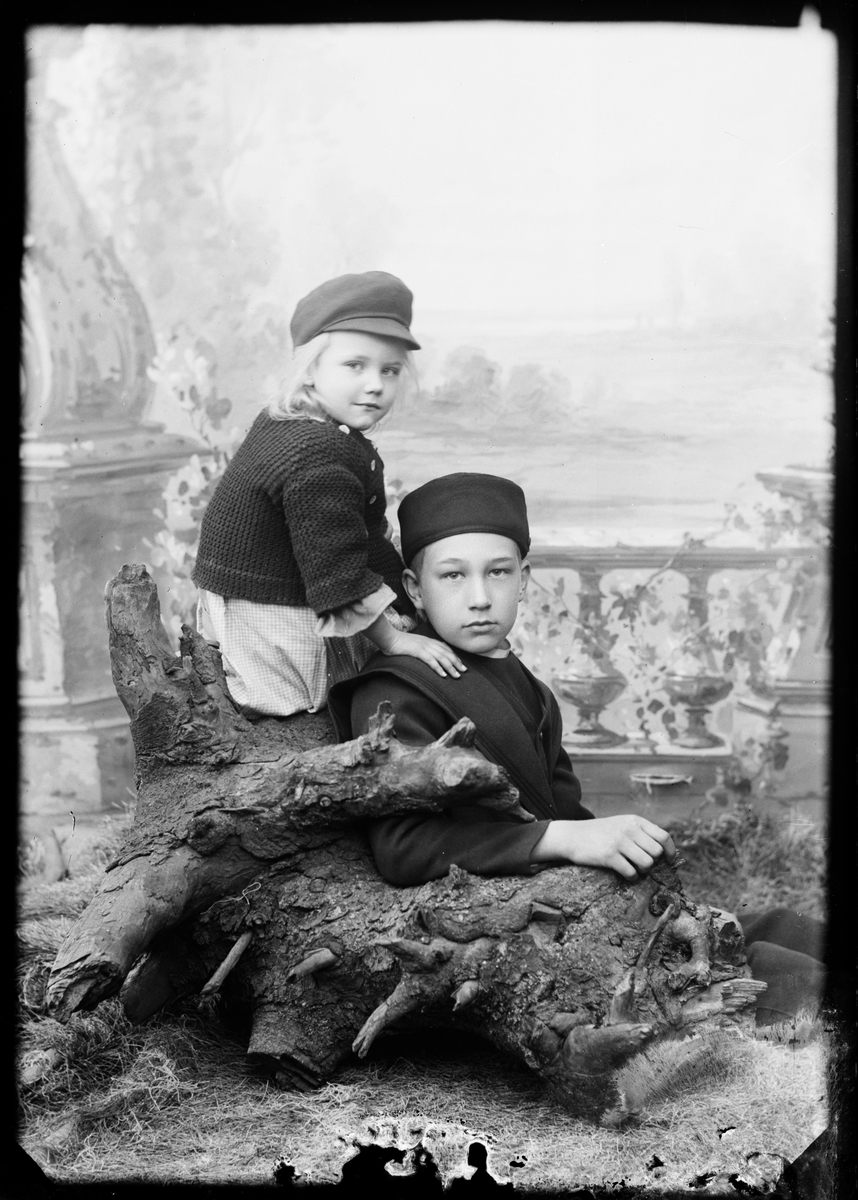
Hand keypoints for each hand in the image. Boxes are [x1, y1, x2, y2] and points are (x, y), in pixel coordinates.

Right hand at [380, 631, 466, 677]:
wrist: (388, 638)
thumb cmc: (397, 643)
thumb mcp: (412, 645)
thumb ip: (419, 649)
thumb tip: (424, 656)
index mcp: (427, 640)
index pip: (445, 648)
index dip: (454, 656)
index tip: (460, 664)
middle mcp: (428, 642)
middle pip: (446, 653)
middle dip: (456, 662)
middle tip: (464, 671)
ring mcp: (424, 646)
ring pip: (441, 657)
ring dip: (450, 667)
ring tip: (456, 675)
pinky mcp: (418, 651)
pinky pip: (431, 660)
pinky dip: (438, 668)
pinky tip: (443, 675)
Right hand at [532, 815, 675, 880]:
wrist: (572, 836)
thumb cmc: (600, 833)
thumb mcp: (621, 824)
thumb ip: (641, 832)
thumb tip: (663, 850)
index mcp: (635, 820)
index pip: (663, 836)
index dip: (670, 851)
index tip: (668, 861)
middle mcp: (629, 829)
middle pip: (656, 852)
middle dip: (654, 862)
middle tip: (644, 864)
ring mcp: (619, 842)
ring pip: (647, 863)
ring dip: (644, 871)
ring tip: (635, 869)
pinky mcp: (609, 856)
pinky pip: (631, 872)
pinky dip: (632, 877)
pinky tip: (626, 874)